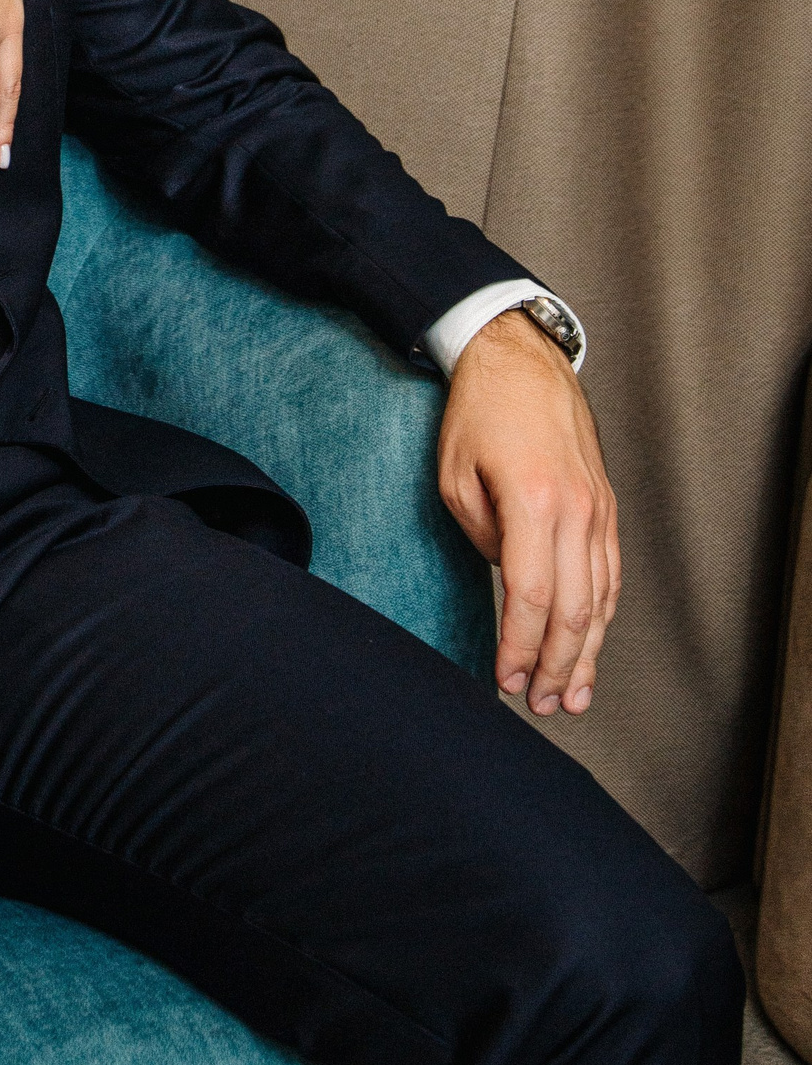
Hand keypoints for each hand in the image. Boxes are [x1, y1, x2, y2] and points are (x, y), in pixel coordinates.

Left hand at [437, 312, 621, 718]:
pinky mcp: (608, 507)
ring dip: (586, 653)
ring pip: (602, 600)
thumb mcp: (454, 475)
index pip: (530, 597)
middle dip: (556, 667)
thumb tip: (509, 581)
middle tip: (539, 705)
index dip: (519, 648)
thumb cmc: (478, 413)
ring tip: (571, 697)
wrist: (522, 359)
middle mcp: (577, 510)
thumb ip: (482, 537)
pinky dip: (603, 617)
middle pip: (574, 610)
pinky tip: (590, 645)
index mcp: (534, 502)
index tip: (505, 682)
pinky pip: (611, 574)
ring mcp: (600, 509)